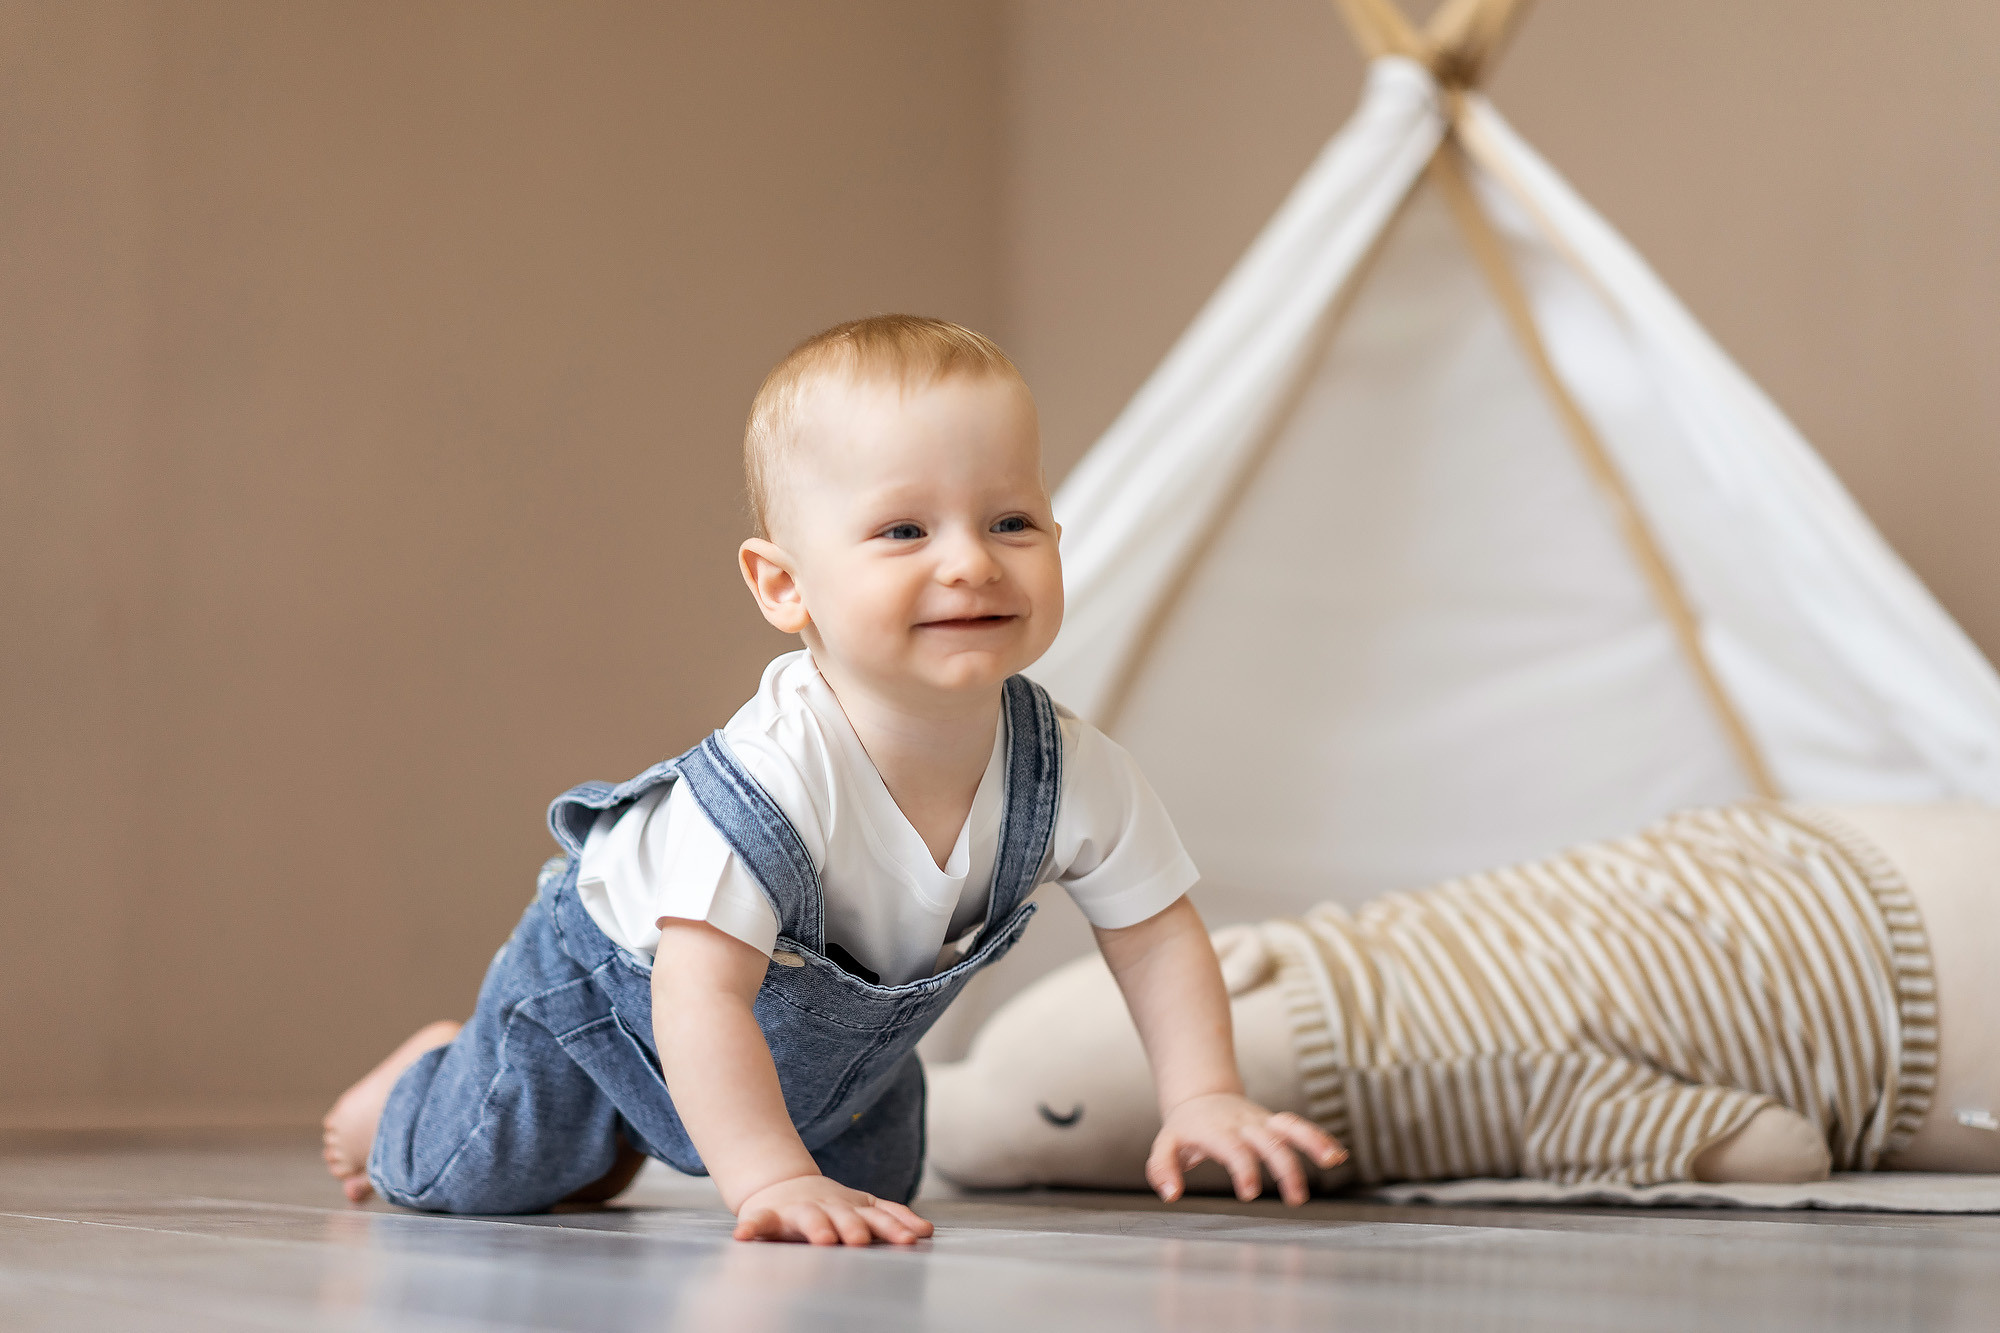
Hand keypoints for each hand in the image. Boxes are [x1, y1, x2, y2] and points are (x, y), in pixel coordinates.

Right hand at [732, 1173, 934, 1245]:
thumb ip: (891, 1218)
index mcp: (851, 1208)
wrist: (782, 1186)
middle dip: (854, 1227)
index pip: (877, 1218)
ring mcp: (797, 1212)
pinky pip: (757, 1222)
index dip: (893, 1228)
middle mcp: (826, 1208)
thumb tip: (927, 1231)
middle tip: (862, 1240)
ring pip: (807, 1218)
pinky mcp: (768, 1217)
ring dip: (815, 1228)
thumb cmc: (829, 1206)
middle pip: (844, 1217)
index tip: (909, 1239)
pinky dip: (751, 1227)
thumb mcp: (863, 1207)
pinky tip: (744, 1236)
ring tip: (822, 1240)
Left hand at [1147, 1093, 1345, 1206]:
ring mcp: (1262, 1122)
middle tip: (1296, 1199)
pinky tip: (1338, 1155)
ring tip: (1333, 1162)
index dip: (1244, 1169)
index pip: (1234, 1149)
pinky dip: (1319, 1139)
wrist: (1200, 1097)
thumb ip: (1162, 1170)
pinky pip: (1299, 1127)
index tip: (1249, 1194)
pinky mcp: (1274, 1123)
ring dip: (1313, 1142)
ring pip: (1291, 1126)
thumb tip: (1172, 1195)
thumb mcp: (1164, 1146)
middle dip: (1286, 1168)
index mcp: (1216, 1131)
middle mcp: (1243, 1124)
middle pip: (1270, 1141)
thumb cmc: (1185, 1130)